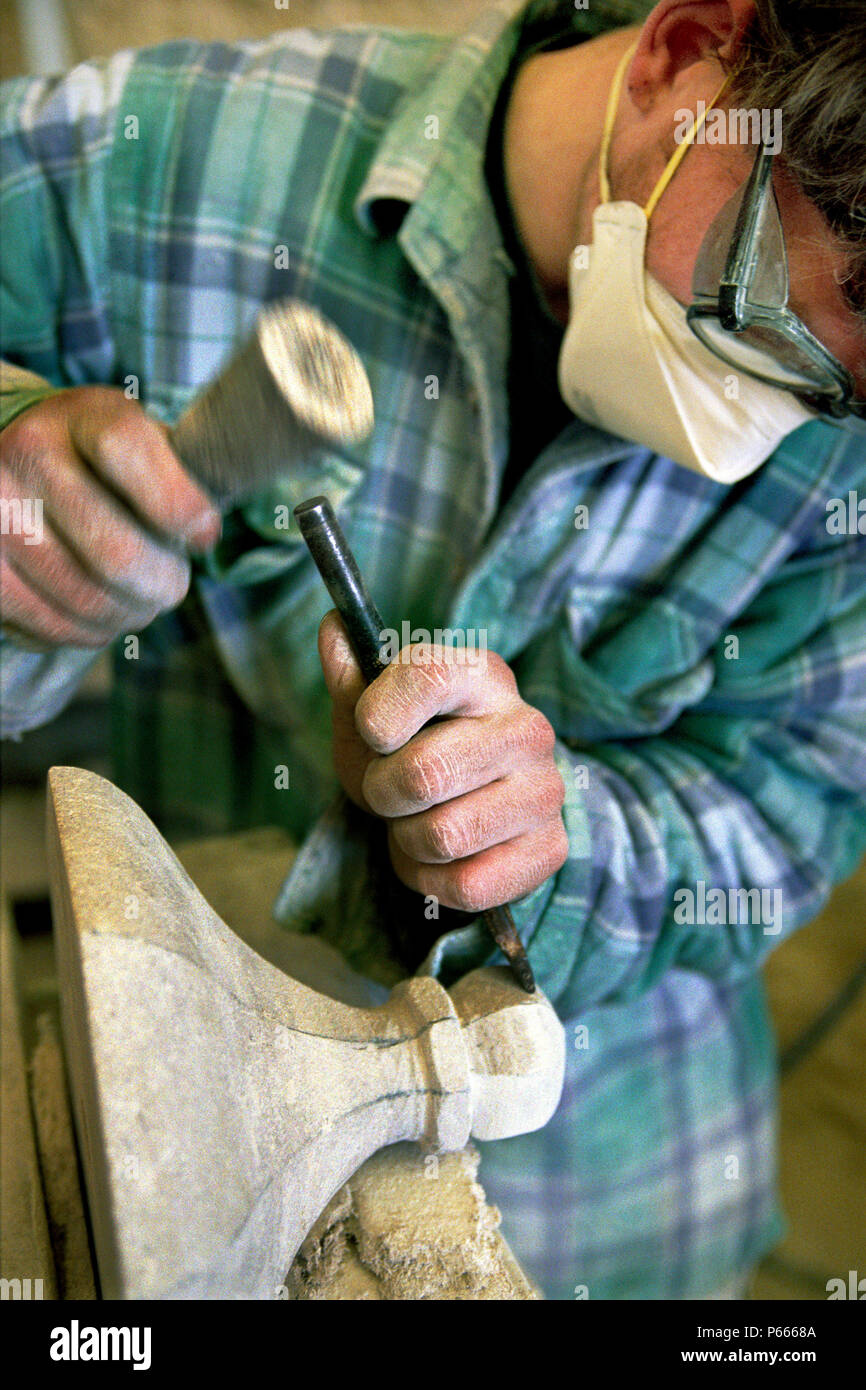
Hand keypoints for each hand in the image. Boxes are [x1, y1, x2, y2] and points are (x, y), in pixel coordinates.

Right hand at [0, 385, 220, 648]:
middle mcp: (25, 457)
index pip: (128, 452)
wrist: (12, 462)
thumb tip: (203, 534)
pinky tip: (98, 612)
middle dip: (163, 585)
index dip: (181, 507)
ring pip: (89, 603)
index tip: (202, 533)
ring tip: (138, 600)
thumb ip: (179, 474)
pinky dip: (90, 632)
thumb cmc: (100, 461)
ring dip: (130, 614)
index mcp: (79, 416)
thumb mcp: (140, 438)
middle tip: (171, 584)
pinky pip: (53, 628)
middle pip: (118, 555)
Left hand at [318, 610, 568, 912]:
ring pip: (441, 836)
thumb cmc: (415, 748)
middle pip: (422, 773)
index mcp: (480, 674)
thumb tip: (333, 629)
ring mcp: (546, 790)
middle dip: (383, 793)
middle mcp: (525, 726)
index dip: (377, 715)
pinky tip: (442, 857)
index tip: (372, 733)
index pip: (426, 676)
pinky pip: (466, 885)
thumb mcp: (374, 713)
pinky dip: (432, 881)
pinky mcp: (550, 849)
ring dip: (407, 840)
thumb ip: (351, 678)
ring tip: (419, 822)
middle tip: (390, 791)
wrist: (477, 803)